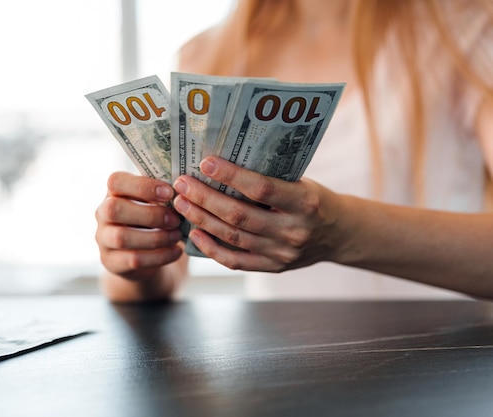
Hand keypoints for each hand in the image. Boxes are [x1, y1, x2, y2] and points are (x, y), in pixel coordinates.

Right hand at [95, 172, 183, 281]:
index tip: (170, 192)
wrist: (147, 254)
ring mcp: (103, 239)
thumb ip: (162, 194)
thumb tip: (185, 189)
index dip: (143, 186)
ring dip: (156, 237)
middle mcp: (102, 213)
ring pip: (122, 237)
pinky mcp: (111, 262)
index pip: (116, 181)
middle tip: (175, 219)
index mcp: (114, 192)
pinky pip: (133, 260)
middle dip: (150, 214)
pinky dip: (159, 256)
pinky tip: (176, 251)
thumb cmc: (155, 219)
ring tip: (177, 236)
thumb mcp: (156, 202)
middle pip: (114, 209)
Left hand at [173, 156, 344, 271]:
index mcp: (304, 203)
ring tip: (181, 203)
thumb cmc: (313, 199)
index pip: (261, 188)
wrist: (338, 234)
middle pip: (239, 215)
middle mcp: (293, 231)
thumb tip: (222, 164)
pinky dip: (211, 248)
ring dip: (201, 219)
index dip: (230, 176)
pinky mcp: (273, 268)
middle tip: (182, 183)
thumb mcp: (300, 182)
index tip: (205, 162)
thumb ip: (269, 178)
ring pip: (233, 237)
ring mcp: (282, 254)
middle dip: (205, 198)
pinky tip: (194, 233)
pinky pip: (235, 261)